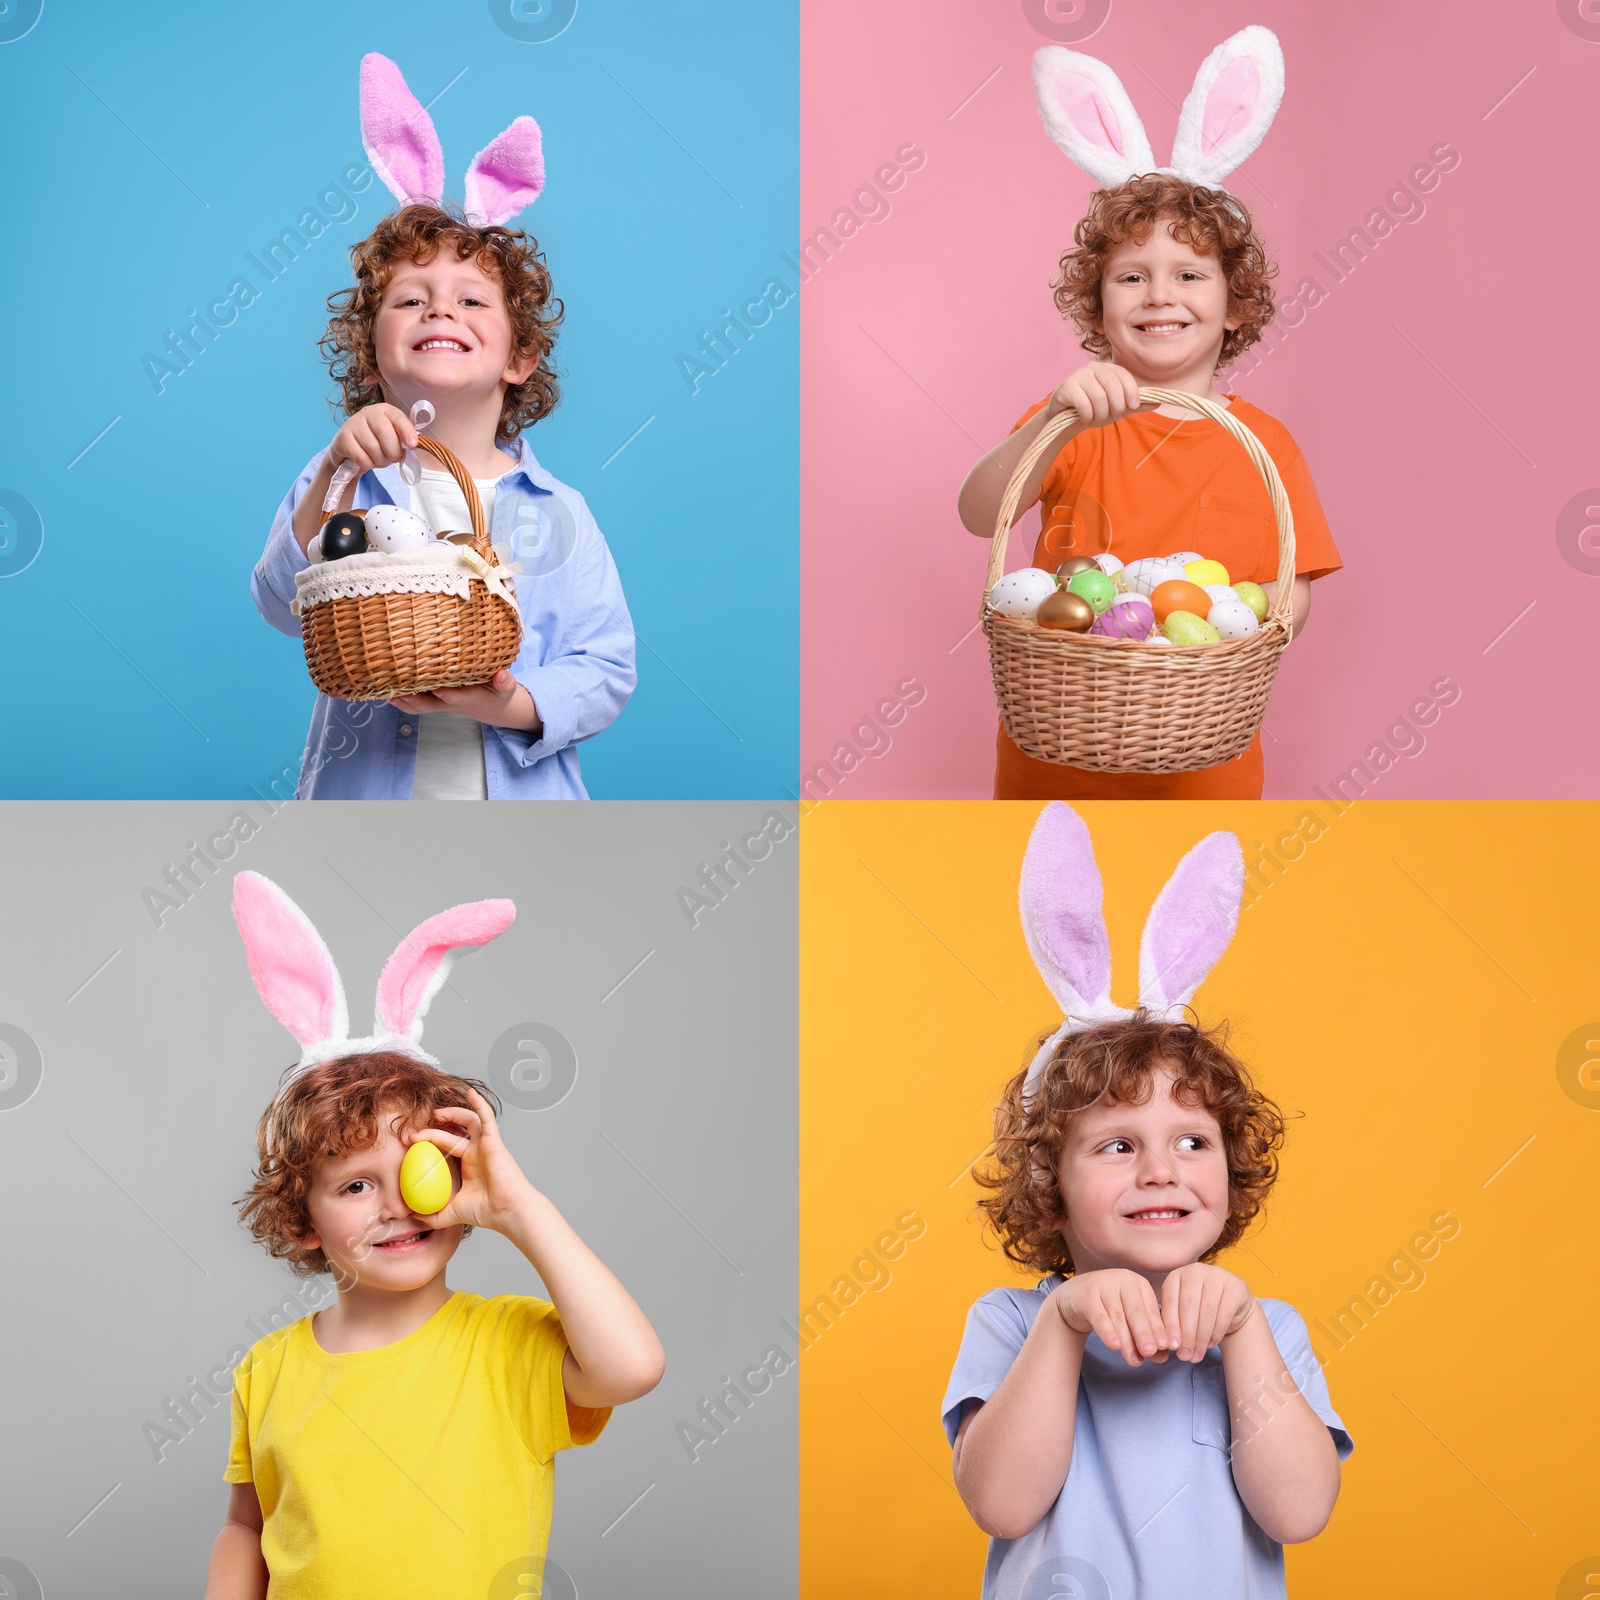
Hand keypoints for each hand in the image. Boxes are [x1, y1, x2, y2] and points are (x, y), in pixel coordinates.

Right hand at [330, 403, 417, 472]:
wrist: (350, 451)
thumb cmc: (377, 444)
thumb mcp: (393, 439)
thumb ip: (403, 439)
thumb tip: (412, 444)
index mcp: (384, 410)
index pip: (397, 417)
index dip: (407, 430)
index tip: (412, 444)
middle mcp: (368, 412)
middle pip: (385, 431)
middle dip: (393, 451)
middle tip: (394, 458)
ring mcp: (353, 423)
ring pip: (373, 447)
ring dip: (380, 460)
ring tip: (379, 459)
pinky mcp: (343, 437)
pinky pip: (361, 457)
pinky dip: (368, 465)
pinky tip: (367, 461)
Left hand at [390, 670, 540, 731]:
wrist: (493, 708)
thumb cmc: (498, 694)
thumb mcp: (506, 689)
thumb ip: (505, 683)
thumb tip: (503, 675)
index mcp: (468, 698)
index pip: (456, 698)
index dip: (447, 695)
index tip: (438, 689)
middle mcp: (450, 702)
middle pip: (428, 705)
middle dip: (413, 699)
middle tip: (397, 690)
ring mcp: (440, 702)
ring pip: (417, 705)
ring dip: (401, 700)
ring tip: (383, 690)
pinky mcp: (433, 700)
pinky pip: (414, 703)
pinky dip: (399, 699)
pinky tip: (384, 689)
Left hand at [406, 1087, 537, 1232]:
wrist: (506, 1211)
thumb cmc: (486, 1211)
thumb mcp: (451, 1212)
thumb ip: (433, 1214)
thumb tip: (413, 1216)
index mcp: (470, 1163)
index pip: (449, 1143)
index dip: (431, 1138)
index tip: (413, 1140)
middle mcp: (478, 1151)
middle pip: (456, 1129)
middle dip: (438, 1124)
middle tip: (421, 1124)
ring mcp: (486, 1145)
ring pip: (469, 1120)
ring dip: (453, 1112)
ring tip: (437, 1113)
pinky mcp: (494, 1141)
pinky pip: (487, 1117)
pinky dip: (479, 1104)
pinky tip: (471, 1093)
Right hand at [1046, 361, 1154, 428]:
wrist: (1065, 418)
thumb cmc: (1094, 409)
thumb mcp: (1117, 407)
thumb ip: (1136, 404)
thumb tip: (1159, 401)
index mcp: (1108, 369)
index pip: (1124, 376)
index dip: (1131, 391)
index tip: (1132, 406)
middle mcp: (1093, 368)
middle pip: (1113, 387)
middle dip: (1116, 407)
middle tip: (1110, 417)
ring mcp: (1078, 376)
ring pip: (1099, 397)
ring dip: (1100, 415)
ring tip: (1095, 419)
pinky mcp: (1066, 387)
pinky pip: (1083, 404)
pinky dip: (1087, 416)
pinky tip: (1084, 418)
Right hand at [1054, 1268, 1172, 1367]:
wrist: (1075, 1298)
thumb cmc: (1110, 1310)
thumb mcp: (1130, 1321)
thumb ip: (1147, 1337)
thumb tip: (1163, 1357)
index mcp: (1139, 1285)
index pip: (1152, 1309)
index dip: (1160, 1328)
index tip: (1168, 1347)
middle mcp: (1123, 1280)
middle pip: (1136, 1311)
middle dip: (1145, 1333)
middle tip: (1151, 1351)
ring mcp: (1103, 1284)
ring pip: (1118, 1316)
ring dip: (1127, 1340)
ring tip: (1135, 1361)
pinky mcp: (1086, 1294)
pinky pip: (1099, 1315)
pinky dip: (1107, 1331)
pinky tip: (1114, 1346)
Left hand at [1157, 1263, 1255, 1361]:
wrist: (1232, 1305)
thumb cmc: (1200, 1310)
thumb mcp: (1182, 1312)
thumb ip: (1173, 1323)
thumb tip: (1167, 1344)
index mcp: (1176, 1276)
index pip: (1170, 1301)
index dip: (1170, 1325)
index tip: (1171, 1347)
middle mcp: (1195, 1271)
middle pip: (1188, 1307)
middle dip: (1186, 1336)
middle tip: (1184, 1356)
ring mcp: (1216, 1275)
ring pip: (1207, 1312)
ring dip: (1201, 1338)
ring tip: (1196, 1355)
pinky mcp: (1235, 1286)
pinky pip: (1224, 1313)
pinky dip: (1216, 1332)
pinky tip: (1211, 1344)